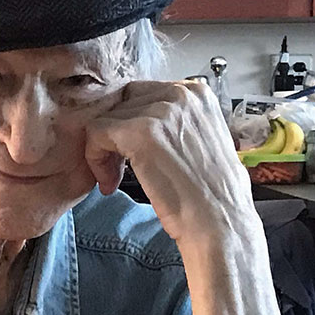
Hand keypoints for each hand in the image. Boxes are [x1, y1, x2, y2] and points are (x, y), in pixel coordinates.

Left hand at [84, 80, 255, 247]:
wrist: (219, 222)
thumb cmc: (211, 193)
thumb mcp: (199, 139)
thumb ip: (173, 122)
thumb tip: (140, 119)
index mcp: (196, 92)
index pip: (140, 96)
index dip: (129, 127)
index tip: (132, 156)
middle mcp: (181, 93)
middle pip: (121, 105)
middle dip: (115, 138)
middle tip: (120, 171)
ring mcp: (162, 110)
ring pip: (106, 120)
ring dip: (104, 152)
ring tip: (117, 180)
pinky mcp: (141, 131)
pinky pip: (96, 134)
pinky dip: (95, 159)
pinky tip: (110, 183)